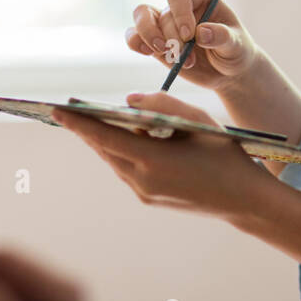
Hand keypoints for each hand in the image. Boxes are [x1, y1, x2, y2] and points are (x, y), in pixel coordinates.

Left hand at [53, 92, 270, 220]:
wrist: (244, 200)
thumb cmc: (225, 153)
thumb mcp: (198, 120)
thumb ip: (162, 104)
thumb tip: (129, 101)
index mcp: (153, 160)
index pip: (104, 138)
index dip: (79, 123)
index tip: (57, 109)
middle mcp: (142, 180)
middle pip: (104, 149)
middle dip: (86, 129)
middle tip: (68, 110)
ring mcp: (145, 193)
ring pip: (114, 160)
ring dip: (104, 141)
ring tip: (91, 120)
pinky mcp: (149, 199)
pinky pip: (127, 170)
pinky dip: (121, 152)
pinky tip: (122, 138)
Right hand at [125, 0, 258, 91]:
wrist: (228, 72)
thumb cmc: (236, 51)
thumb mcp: (237, 44)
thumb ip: (222, 36)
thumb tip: (201, 33)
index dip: (180, 14)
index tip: (190, 35)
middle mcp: (180, 8)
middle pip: (164, 14)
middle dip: (172, 38)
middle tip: (185, 56)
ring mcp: (165, 24)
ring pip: (142, 17)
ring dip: (150, 37)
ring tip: (170, 56)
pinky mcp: (155, 42)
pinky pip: (134, 35)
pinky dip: (136, 43)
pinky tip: (147, 52)